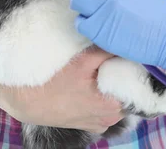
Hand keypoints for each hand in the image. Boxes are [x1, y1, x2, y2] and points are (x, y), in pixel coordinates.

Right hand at [0, 48, 123, 132]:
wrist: (28, 100)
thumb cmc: (56, 81)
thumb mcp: (84, 60)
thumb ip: (109, 50)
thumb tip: (126, 41)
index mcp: (115, 105)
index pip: (137, 84)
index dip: (133, 68)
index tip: (129, 56)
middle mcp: (112, 119)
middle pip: (128, 92)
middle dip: (123, 77)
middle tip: (113, 62)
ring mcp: (102, 124)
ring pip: (117, 100)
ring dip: (112, 87)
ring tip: (101, 74)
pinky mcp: (91, 124)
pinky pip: (105, 109)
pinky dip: (103, 97)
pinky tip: (94, 86)